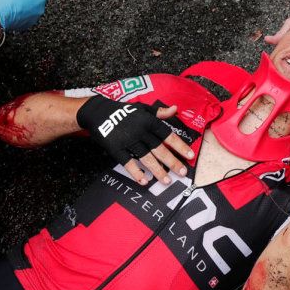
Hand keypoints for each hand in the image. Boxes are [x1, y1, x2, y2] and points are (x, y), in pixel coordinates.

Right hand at [76, 96, 194, 185]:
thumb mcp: (143, 108)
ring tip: (167, 181)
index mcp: (149, 121)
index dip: (180, 146)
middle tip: (183, 173)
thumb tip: (176, 109)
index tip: (190, 156)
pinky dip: (136, 172)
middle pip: (159, 149)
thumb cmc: (124, 111)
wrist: (99, 113)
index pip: (168, 135)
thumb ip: (160, 112)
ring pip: (146, 158)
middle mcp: (140, 131)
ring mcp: (128, 140)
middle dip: (172, 162)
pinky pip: (128, 162)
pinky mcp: (117, 149)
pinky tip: (144, 181)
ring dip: (158, 171)